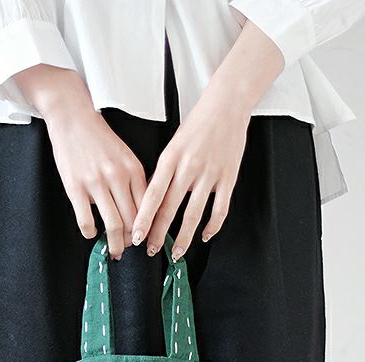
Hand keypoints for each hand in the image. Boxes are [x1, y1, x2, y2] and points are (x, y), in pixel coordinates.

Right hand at [13, 67, 146, 259]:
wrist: (72, 117)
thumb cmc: (99, 138)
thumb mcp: (125, 156)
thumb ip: (134, 181)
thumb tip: (140, 211)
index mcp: (133, 169)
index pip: (148, 208)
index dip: (148, 229)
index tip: (146, 239)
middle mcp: (118, 177)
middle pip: (133, 221)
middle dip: (133, 242)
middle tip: (128, 249)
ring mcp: (96, 183)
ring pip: (113, 225)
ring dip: (115, 245)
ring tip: (114, 252)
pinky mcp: (75, 187)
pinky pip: (86, 221)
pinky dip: (91, 233)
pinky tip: (92, 233)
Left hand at [131, 87, 249, 260]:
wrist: (227, 105)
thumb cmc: (198, 124)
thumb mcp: (173, 144)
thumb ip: (163, 171)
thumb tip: (151, 199)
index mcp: (171, 158)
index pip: (152, 195)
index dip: (143, 219)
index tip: (136, 237)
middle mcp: (189, 167)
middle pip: (169, 209)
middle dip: (158, 234)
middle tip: (151, 250)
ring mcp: (210, 174)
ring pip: (193, 214)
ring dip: (184, 238)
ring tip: (177, 253)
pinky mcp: (228, 178)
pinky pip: (219, 209)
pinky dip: (212, 226)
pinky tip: (204, 236)